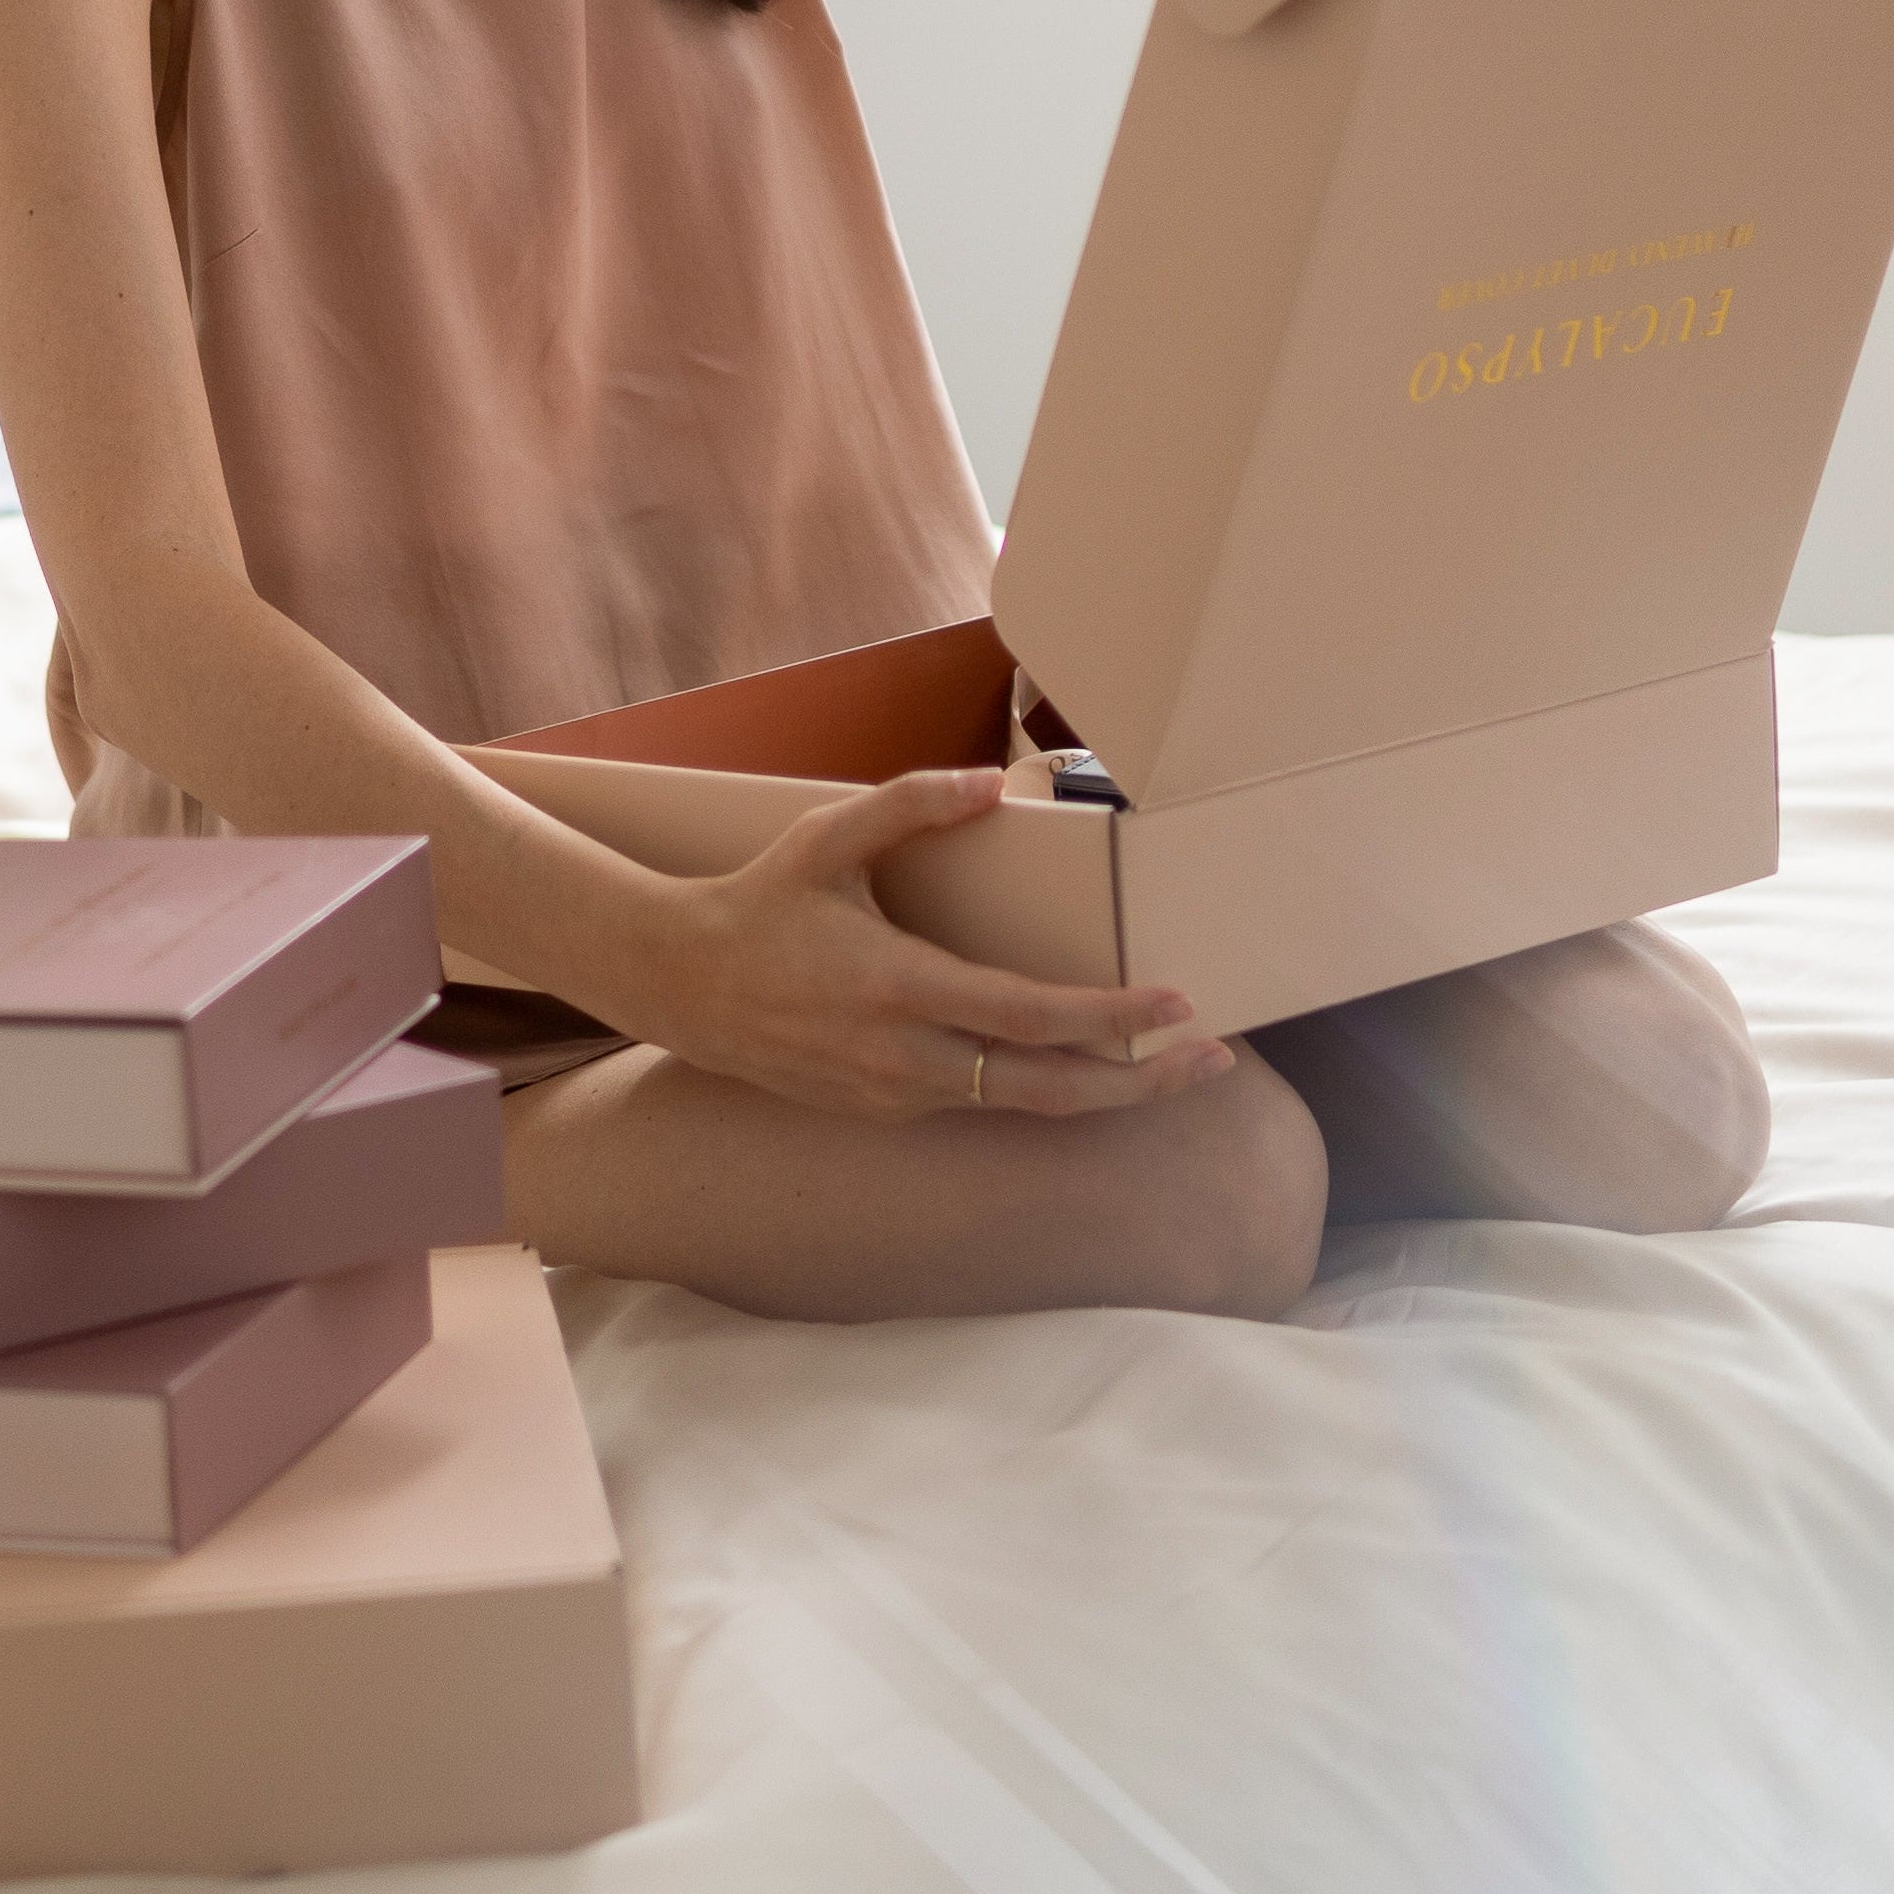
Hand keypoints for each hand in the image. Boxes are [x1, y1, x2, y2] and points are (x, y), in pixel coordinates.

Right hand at [597, 766, 1236, 1123]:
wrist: (680, 986)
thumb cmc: (759, 903)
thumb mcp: (827, 838)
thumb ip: (911, 804)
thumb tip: (992, 784)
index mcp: (897, 986)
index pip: (1029, 1017)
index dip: (1111, 1018)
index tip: (1177, 1006)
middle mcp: (903, 1056)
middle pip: (1048, 1090)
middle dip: (1142, 1083)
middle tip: (1213, 1061)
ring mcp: (895, 1092)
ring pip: (1020, 1105)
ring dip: (1101, 1089)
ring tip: (1170, 1066)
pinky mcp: (885, 1109)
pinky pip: (979, 1102)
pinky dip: (1041, 1087)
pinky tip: (1082, 1065)